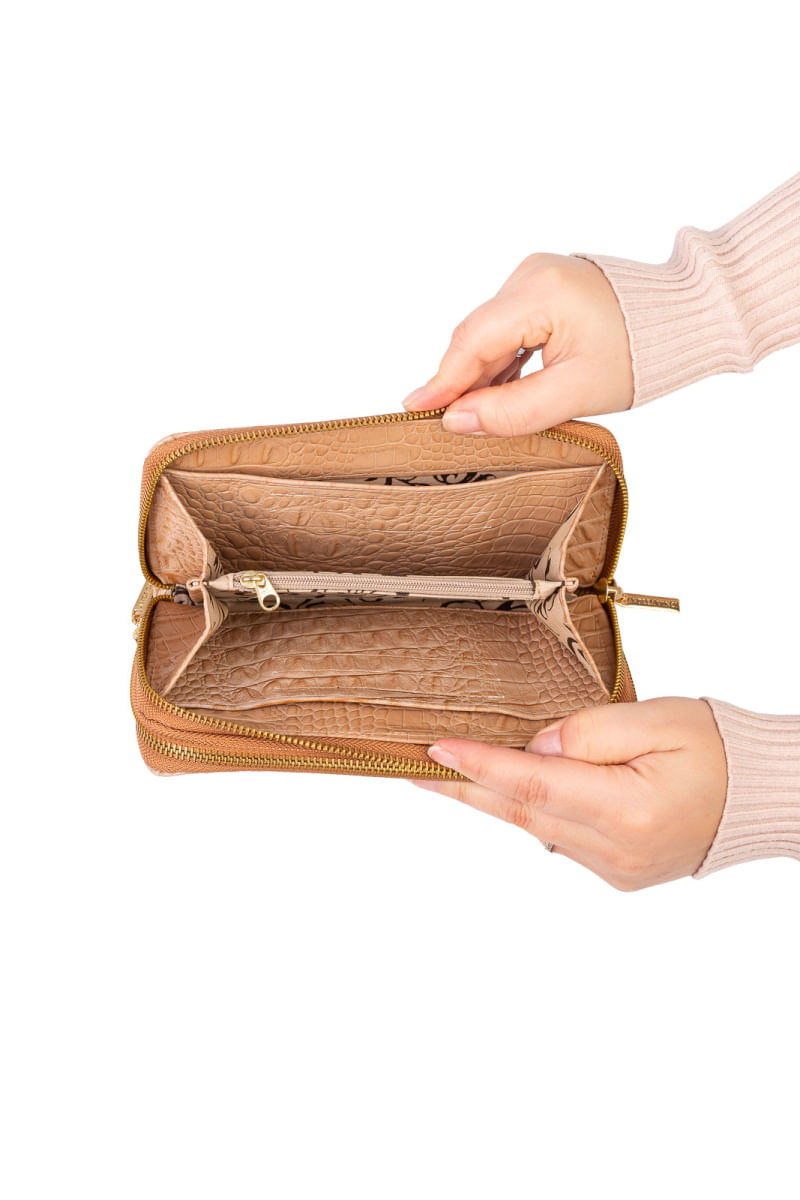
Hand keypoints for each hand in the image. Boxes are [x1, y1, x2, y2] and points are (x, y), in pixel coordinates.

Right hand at [402, 253, 633, 435]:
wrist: (687, 317)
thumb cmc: (642, 354)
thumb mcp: (575, 393)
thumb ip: (513, 411)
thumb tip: (457, 421)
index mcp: (540, 291)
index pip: (473, 341)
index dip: (442, 382)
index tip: (414, 411)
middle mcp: (531, 274)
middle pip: (477, 336)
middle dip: (459, 381)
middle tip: (437, 423)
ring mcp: (536, 277)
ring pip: (490, 333)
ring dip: (481, 374)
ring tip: (467, 415)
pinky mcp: (544, 286)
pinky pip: (507, 327)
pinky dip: (501, 360)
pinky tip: (496, 392)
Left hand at [413, 698, 727, 889]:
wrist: (757, 797)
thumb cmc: (714, 749)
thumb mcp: (656, 719)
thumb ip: (590, 733)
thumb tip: (536, 748)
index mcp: (627, 810)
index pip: (533, 783)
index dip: (479, 765)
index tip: (436, 748)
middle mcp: (615, 849)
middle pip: (520, 810)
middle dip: (461, 787)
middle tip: (410, 768)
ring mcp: (614, 867)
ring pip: (534, 825)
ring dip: (489, 798)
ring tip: (443, 772)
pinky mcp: (615, 870)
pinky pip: (556, 835)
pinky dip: (528, 809)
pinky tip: (505, 789)